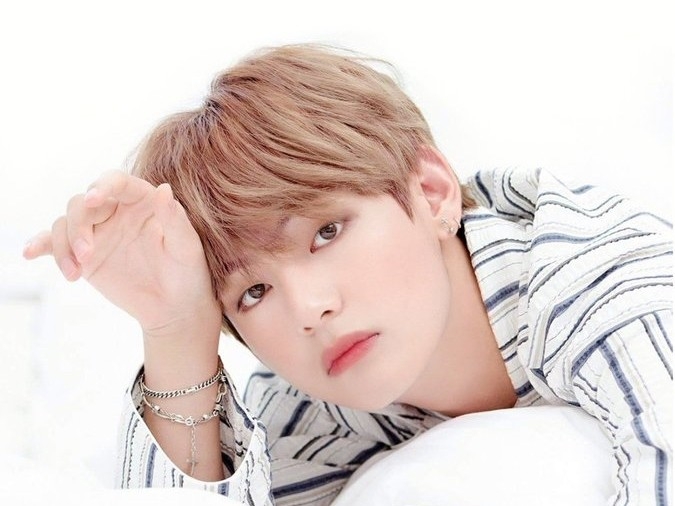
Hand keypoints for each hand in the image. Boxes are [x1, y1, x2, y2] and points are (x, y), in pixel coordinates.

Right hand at [23, 170, 220, 337]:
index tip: (93, 200)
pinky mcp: (84, 255)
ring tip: (74, 273)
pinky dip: (41, 245)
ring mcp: (98, 232)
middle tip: (87, 256)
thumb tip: (164, 189)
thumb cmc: (188, 273)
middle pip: (82, 204)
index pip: (118, 182)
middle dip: (78, 227)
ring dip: (63, 246)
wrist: (175, 308)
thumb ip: (174, 219)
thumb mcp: (186, 248)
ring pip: (65, 224)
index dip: (103, 186)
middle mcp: (117, 210)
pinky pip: (55, 243)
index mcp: (143, 200)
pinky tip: (29, 253)